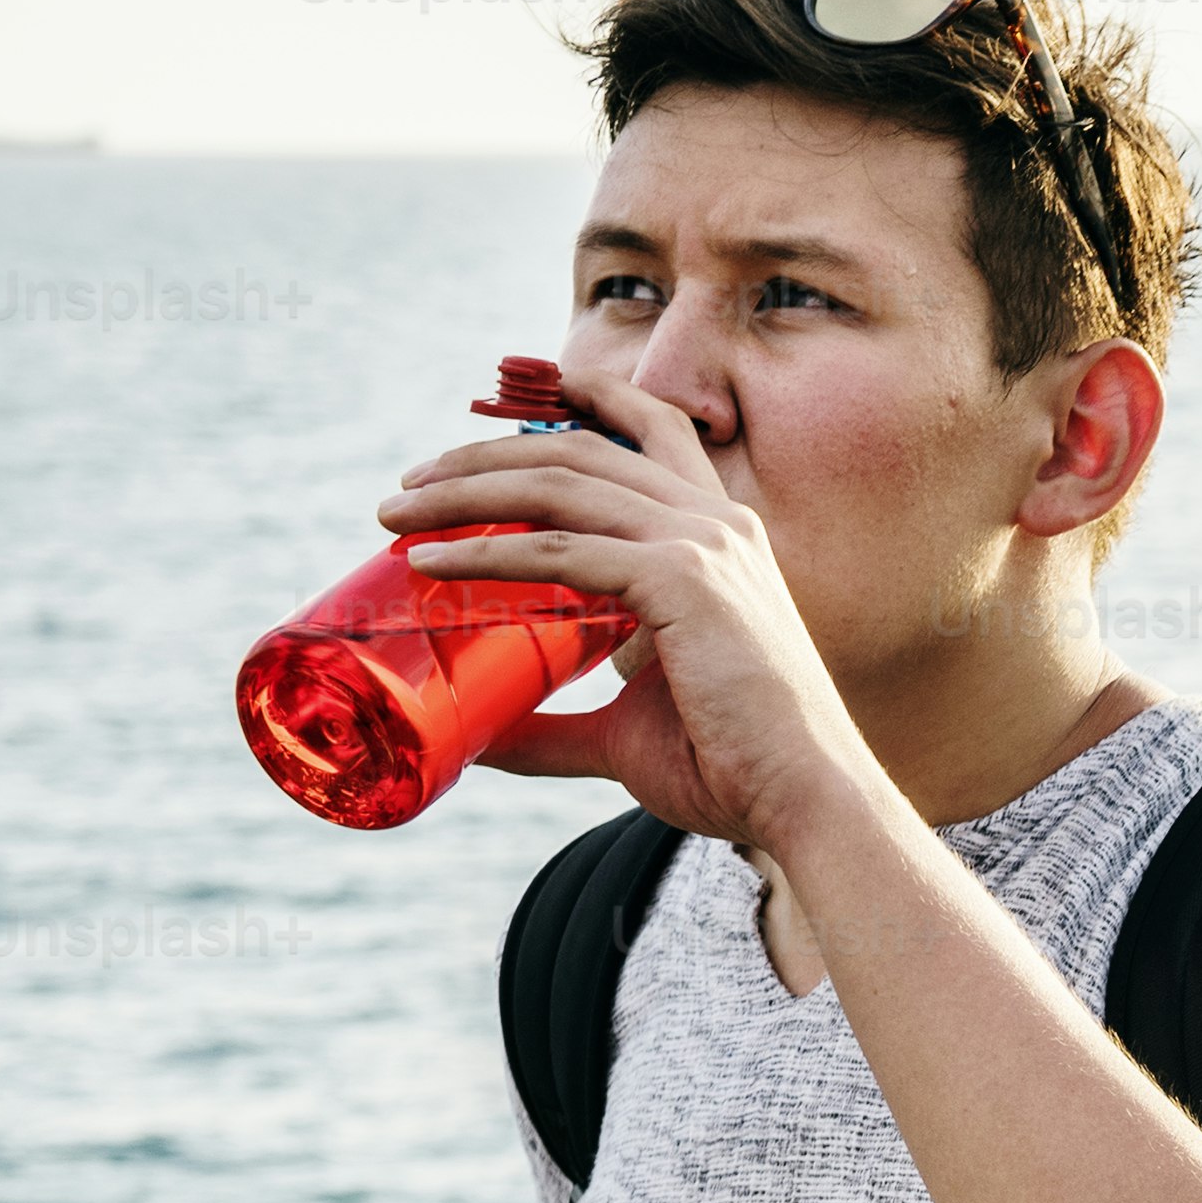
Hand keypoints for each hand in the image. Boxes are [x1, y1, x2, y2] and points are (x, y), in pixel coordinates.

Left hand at [377, 365, 889, 864]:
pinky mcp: (681, 580)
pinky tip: (431, 563)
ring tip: (397, 515)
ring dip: (466, 489)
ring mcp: (702, 544)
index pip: (649, 429)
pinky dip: (484, 552)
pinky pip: (558, 548)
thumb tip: (484, 739)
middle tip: (410, 487)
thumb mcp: (627, 731)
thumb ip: (559, 725)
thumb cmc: (733, 769)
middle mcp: (716, 521)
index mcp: (722, 535)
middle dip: (483, 455)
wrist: (804, 802)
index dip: (581, 400)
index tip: (502, 411)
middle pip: (580, 446)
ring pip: (558, 482)